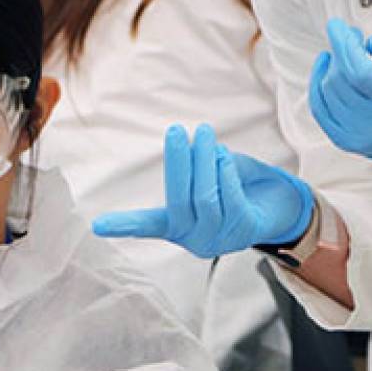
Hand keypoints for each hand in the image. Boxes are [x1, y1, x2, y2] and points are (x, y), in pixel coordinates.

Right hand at [92, 124, 313, 257]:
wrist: (275, 208)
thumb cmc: (233, 186)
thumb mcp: (210, 175)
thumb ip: (198, 167)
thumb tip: (192, 149)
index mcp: (176, 227)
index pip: (146, 227)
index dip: (123, 225)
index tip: (96, 226)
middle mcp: (193, 239)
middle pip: (179, 201)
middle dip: (177, 163)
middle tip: (177, 131)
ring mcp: (218, 239)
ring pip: (206, 197)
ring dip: (206, 160)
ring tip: (205, 134)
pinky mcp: (243, 232)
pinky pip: (231, 199)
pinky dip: (225, 173)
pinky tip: (224, 156)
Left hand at [309, 18, 371, 192]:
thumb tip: (371, 43)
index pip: (361, 73)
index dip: (345, 46)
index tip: (337, 26)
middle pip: (341, 79)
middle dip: (342, 50)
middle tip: (352, 34)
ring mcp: (357, 137)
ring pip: (328, 91)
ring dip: (333, 65)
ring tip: (349, 52)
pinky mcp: (345, 140)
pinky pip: (319, 108)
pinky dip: (318, 84)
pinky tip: (326, 67)